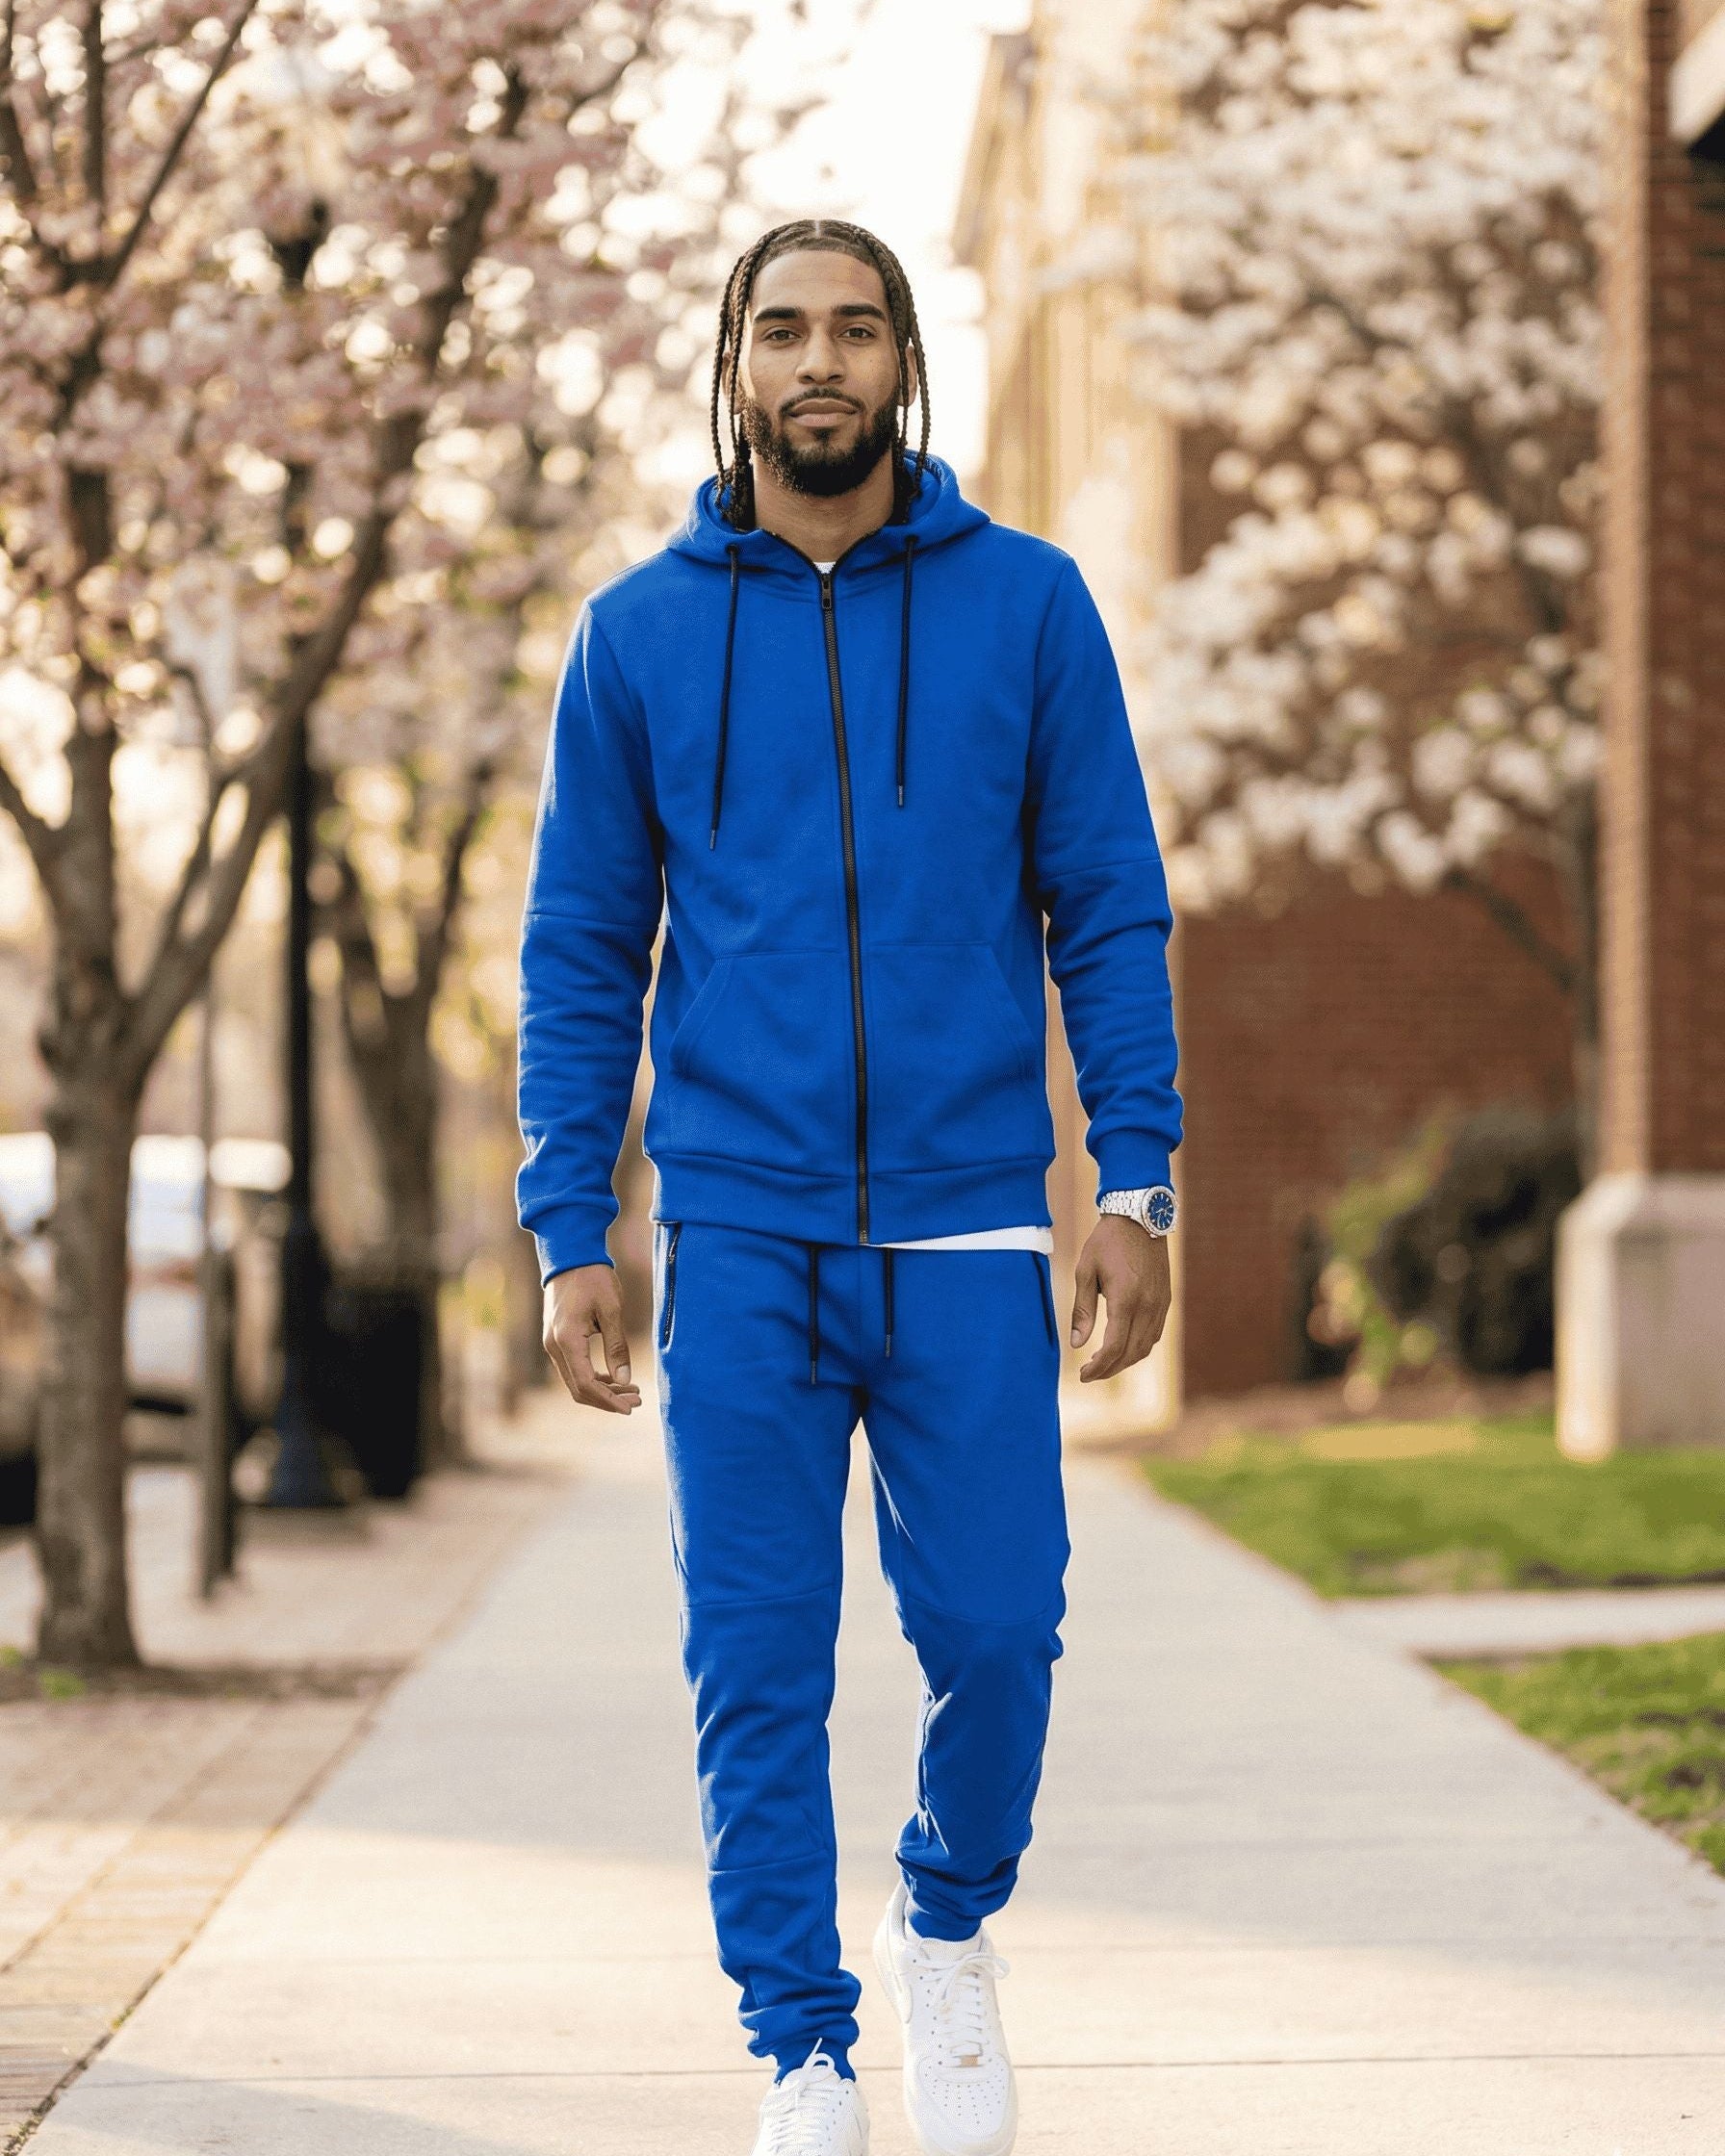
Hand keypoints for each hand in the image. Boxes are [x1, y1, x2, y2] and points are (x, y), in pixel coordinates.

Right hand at [543, 1263, 642, 1414]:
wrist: (570, 1256)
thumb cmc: (593, 1278)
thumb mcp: (612, 1310)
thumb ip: (617, 1346)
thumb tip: (624, 1379)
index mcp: (567, 1340)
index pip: (586, 1384)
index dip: (609, 1400)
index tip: (631, 1408)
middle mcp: (554, 1346)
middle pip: (578, 1389)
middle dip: (607, 1400)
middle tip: (636, 1401)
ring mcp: (552, 1344)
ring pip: (575, 1381)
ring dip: (602, 1390)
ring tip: (632, 1391)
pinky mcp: (556, 1340)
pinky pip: (574, 1369)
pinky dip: (593, 1378)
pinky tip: (615, 1377)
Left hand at [1069, 1217, 1171, 1382]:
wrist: (1140, 1216)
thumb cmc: (1107, 1241)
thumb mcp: (1085, 1271)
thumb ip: (1082, 1309)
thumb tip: (1077, 1344)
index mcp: (1125, 1299)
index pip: (1113, 1347)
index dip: (1098, 1368)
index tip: (1082, 1375)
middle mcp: (1148, 1305)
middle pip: (1130, 1353)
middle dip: (1109, 1370)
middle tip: (1089, 1374)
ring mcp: (1161, 1304)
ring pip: (1146, 1348)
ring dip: (1125, 1362)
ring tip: (1103, 1364)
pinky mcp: (1166, 1300)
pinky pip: (1155, 1335)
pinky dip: (1138, 1348)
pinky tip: (1122, 1347)